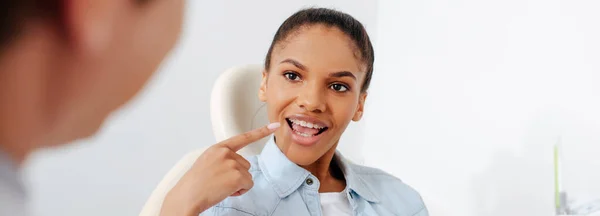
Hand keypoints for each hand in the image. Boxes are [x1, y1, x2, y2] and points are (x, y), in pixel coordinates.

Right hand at [160, 122, 280, 215]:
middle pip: (246, 164)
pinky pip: (248, 185)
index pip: (243, 138)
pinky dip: (240, 191)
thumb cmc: (195, 184)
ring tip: (219, 186)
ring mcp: (232, 163)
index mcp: (218, 148)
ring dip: (237, 184)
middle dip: (236, 175)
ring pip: (247, 175)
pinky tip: (225, 191)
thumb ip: (222, 159)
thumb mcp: (207, 162)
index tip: (274, 125)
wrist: (187, 196)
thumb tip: (238, 165)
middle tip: (218, 182)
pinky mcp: (237, 176)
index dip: (261, 132)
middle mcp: (226, 153)